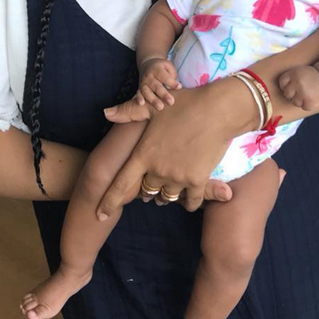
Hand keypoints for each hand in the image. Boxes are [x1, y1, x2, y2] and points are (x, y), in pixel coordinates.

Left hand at [98, 81, 255, 218]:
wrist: (218, 110)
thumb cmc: (185, 104)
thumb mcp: (153, 108)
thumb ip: (129, 113)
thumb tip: (106, 112)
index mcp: (144, 154)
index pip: (121, 184)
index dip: (109, 201)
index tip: (100, 214)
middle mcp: (158, 169)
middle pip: (147, 191)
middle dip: (146, 192)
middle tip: (148, 191)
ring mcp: (178, 177)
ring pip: (168, 196)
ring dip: (166, 196)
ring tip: (168, 191)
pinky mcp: (198, 180)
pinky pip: (191, 201)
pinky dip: (188, 203)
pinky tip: (188, 201)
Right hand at [137, 57, 181, 109]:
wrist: (147, 64)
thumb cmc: (162, 68)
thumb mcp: (168, 66)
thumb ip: (172, 75)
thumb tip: (177, 87)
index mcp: (157, 69)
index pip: (164, 76)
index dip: (171, 82)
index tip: (179, 87)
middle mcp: (149, 76)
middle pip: (156, 85)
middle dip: (164, 94)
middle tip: (171, 102)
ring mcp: (143, 83)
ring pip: (147, 92)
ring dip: (153, 100)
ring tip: (160, 107)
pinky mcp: (139, 88)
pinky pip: (138, 94)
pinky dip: (139, 98)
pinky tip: (142, 104)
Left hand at [278, 65, 318, 110]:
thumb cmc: (311, 75)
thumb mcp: (297, 71)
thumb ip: (288, 78)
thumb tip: (274, 91)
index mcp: (293, 74)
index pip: (282, 83)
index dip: (287, 84)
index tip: (295, 83)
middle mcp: (297, 83)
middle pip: (287, 94)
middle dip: (292, 93)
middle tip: (302, 89)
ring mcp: (303, 94)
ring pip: (295, 102)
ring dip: (300, 99)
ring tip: (307, 93)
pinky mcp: (309, 103)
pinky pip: (303, 107)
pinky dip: (307, 104)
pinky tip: (311, 97)